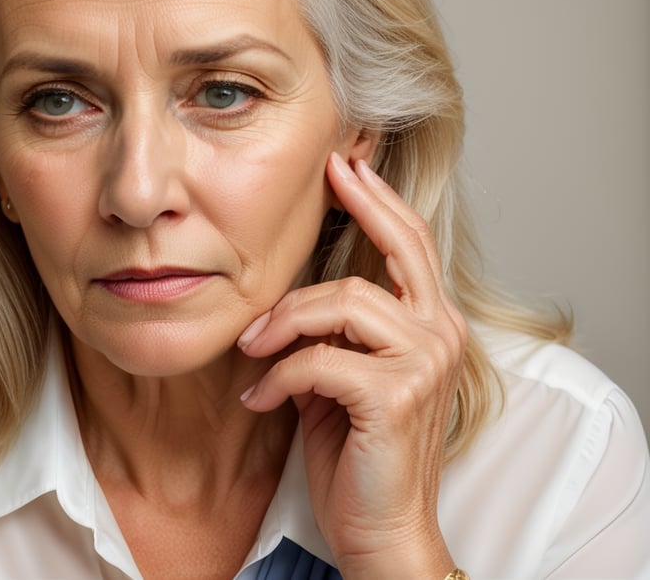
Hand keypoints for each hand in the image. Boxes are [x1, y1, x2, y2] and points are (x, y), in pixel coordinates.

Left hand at [238, 152, 464, 578]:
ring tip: (252, 353)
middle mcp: (440, 335)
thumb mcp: (343, 376)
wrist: (380, 530)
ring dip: (284, 323)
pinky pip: (319, 360)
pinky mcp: (395, 396)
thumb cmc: (358, 453)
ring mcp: (424, 363)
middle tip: (324, 177)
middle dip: (359, 207)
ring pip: (344, 302)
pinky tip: (257, 399)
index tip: (347, 163)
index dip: (381, 200)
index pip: (413, 247)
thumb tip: (287, 294)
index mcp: (431, 326)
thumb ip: (333, 331)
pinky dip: (278, 377)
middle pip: (400, 248)